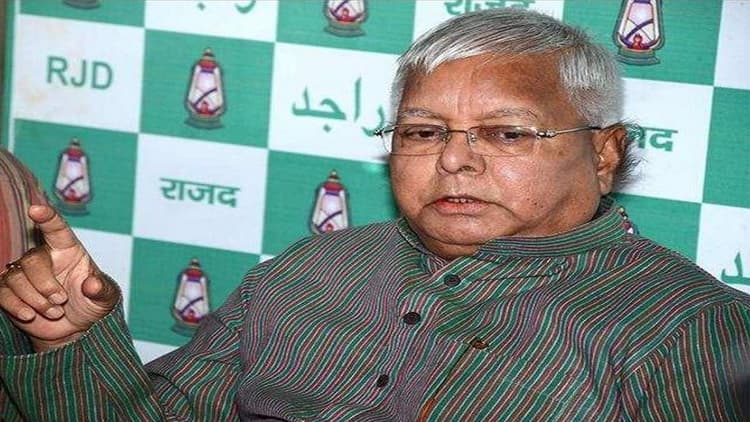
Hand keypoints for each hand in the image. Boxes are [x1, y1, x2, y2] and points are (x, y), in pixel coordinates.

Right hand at [0, 205, 118, 351]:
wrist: (76, 327)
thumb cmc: (91, 303)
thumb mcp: (105, 298)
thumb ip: (102, 290)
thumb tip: (93, 284)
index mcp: (67, 249)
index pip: (56, 228)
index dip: (46, 218)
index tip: (35, 210)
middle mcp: (44, 257)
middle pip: (32, 260)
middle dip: (46, 285)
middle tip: (62, 301)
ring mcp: (24, 274)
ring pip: (15, 278)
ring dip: (35, 300)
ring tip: (55, 312)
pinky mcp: (9, 292)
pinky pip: (2, 293)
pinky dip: (16, 306)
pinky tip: (30, 315)